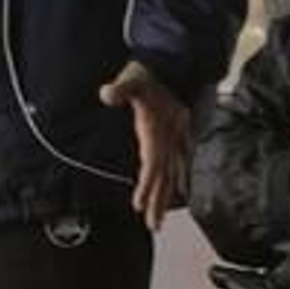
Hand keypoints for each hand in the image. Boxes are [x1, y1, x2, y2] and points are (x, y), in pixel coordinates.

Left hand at [100, 60, 189, 229]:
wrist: (175, 61)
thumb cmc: (150, 73)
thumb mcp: (133, 80)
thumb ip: (121, 89)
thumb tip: (107, 93)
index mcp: (156, 130)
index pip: (152, 164)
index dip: (147, 185)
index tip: (139, 206)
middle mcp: (168, 137)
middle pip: (164, 175)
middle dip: (158, 201)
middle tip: (154, 226)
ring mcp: (176, 135)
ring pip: (174, 171)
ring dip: (168, 194)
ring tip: (163, 216)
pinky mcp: (180, 131)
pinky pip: (182, 159)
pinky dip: (181, 176)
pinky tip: (182, 187)